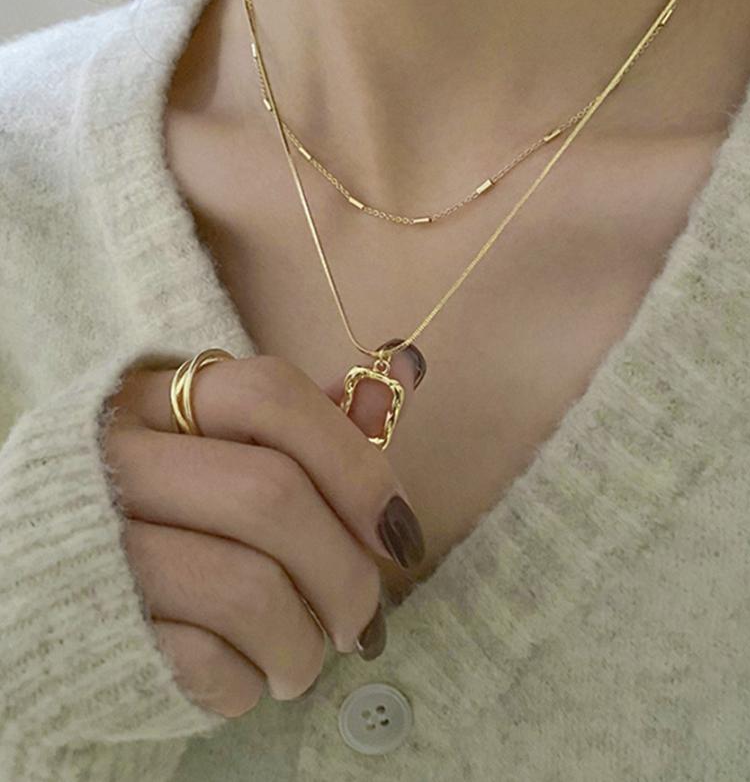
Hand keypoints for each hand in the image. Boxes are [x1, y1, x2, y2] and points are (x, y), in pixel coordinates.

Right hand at [102, 349, 424, 717]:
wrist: (46, 586)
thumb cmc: (167, 509)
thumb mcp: (225, 447)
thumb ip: (317, 420)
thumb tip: (406, 368)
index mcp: (154, 398)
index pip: (270, 393)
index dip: (355, 463)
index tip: (398, 528)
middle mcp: (115, 456)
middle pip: (271, 495)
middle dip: (345, 571)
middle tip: (364, 616)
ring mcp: (97, 543)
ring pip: (245, 586)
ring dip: (305, 640)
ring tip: (311, 656)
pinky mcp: (89, 626)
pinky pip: (202, 659)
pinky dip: (250, 678)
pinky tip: (254, 672)